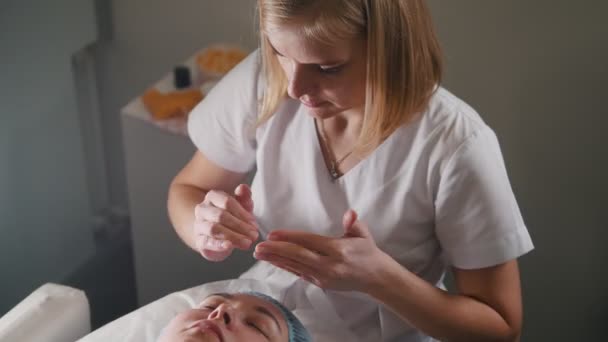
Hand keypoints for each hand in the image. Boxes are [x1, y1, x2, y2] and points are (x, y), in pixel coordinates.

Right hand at [194, 184, 258, 260]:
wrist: (214, 235)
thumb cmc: (230, 217)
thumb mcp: (240, 207)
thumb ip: (244, 197)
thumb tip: (243, 187)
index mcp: (213, 197)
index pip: (227, 202)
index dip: (242, 213)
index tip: (255, 225)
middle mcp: (203, 209)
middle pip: (221, 215)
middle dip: (240, 226)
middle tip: (254, 235)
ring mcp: (199, 225)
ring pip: (214, 229)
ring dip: (233, 236)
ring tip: (247, 243)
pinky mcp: (199, 241)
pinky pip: (206, 242)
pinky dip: (218, 244)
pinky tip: (229, 246)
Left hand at [253, 210, 391, 291]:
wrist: (376, 278)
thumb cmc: (368, 252)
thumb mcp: (363, 234)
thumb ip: (354, 223)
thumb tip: (350, 214)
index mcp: (338, 250)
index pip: (309, 242)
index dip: (289, 237)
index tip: (272, 234)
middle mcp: (329, 265)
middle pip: (298, 256)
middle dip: (276, 251)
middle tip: (258, 246)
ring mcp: (323, 276)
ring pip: (295, 266)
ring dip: (276, 260)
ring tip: (259, 254)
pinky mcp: (320, 283)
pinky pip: (299, 273)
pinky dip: (285, 267)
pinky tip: (274, 261)